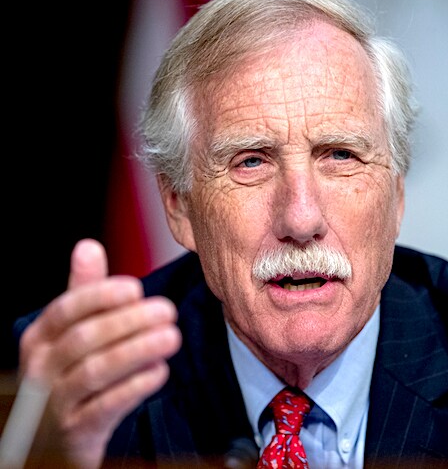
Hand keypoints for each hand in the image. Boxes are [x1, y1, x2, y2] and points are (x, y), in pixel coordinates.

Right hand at [18, 239, 181, 467]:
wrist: (55, 438)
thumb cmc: (69, 372)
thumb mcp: (71, 331)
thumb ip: (83, 291)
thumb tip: (88, 245)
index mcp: (40, 338)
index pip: (66, 309)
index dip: (101, 295)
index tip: (135, 287)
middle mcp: (42, 368)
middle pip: (85, 338)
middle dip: (129, 322)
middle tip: (168, 311)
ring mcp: (56, 403)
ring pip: (95, 371)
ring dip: (138, 350)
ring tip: (172, 337)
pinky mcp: (76, 431)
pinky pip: (105, 407)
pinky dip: (134, 387)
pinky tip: (160, 372)